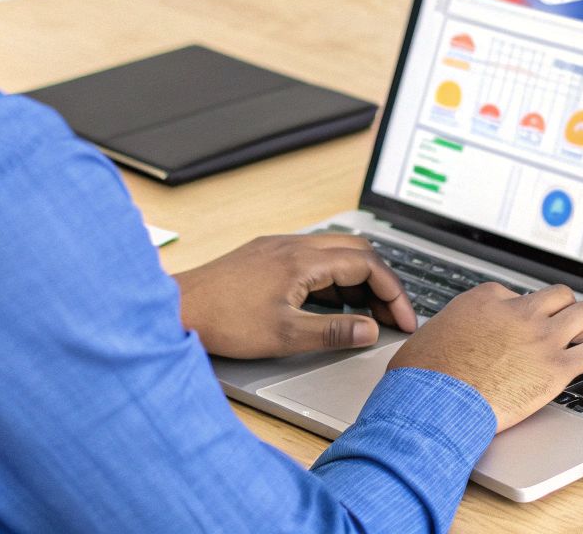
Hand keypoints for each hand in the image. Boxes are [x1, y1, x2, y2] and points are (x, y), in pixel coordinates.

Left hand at [173, 233, 417, 358]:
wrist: (178, 308)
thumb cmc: (224, 321)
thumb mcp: (285, 335)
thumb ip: (333, 331)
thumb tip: (370, 330)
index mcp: (304, 261)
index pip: (367, 265)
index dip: (393, 292)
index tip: (404, 319)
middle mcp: (294, 246)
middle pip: (357, 250)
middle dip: (382, 281)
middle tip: (392, 314)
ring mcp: (279, 247)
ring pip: (335, 252)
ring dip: (358, 278)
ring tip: (367, 313)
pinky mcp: (266, 255)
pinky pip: (314, 257)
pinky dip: (334, 277)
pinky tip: (330, 303)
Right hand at [389, 283, 582, 431]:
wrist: (434, 402)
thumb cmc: (424, 375)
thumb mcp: (431, 333)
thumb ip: (451, 327)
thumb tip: (446, 338)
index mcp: (487, 299)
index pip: (518, 294)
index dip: (523, 312)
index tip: (523, 327)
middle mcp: (518, 312)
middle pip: (560, 295)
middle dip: (565, 310)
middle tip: (566, 326)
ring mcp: (541, 337)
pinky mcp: (556, 368)